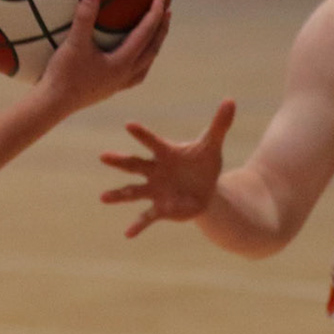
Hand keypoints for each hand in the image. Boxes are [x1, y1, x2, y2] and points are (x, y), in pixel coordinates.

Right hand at [36, 0, 170, 114]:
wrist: (53, 104)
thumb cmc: (64, 74)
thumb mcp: (74, 43)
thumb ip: (84, 18)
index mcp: (123, 62)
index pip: (145, 34)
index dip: (154, 14)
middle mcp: (126, 74)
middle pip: (152, 49)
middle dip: (161, 30)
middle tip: (167, 12)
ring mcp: (119, 84)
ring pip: (146, 64)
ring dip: (154, 47)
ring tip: (157, 35)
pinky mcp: (110, 90)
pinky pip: (135, 74)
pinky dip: (141, 62)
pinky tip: (133, 61)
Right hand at [98, 98, 234, 237]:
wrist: (204, 189)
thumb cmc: (203, 163)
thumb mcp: (212, 145)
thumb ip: (219, 124)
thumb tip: (231, 99)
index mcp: (165, 153)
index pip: (152, 142)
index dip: (142, 134)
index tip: (128, 124)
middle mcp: (154, 171)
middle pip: (134, 165)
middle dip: (119, 161)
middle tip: (102, 156)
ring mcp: (155, 190)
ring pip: (133, 191)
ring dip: (119, 195)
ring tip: (103, 198)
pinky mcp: (161, 208)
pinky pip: (147, 217)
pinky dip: (138, 226)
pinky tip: (128, 234)